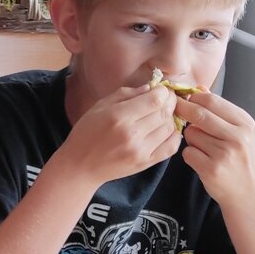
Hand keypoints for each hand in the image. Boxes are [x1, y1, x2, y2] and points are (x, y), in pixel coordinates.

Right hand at [61, 84, 181, 185]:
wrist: (80, 166)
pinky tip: (166, 130)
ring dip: (171, 118)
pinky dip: (174, 135)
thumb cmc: (86, 133)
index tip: (161, 90)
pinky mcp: (145, 163)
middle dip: (170, 102)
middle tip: (167, 99)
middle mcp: (131, 134)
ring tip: (163, 114)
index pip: (155, 100)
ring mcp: (140, 150)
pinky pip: (171, 146)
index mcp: (118, 116)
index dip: (163, 92)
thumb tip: (151, 88)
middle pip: (165, 112)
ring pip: (170, 128)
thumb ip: (126, 94)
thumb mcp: (99, 107)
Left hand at [174, 91, 254, 205]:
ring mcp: (224, 153)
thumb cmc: (238, 157)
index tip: (181, 97)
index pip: (211, 100)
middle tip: (174, 110)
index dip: (191, 97)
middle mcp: (237, 136)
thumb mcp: (237, 130)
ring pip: (190, 133)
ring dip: (190, 138)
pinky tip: (201, 160)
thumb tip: (198, 88)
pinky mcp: (211, 168)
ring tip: (203, 146)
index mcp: (244, 122)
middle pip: (198, 114)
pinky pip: (187, 152)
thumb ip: (218, 110)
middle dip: (182, 110)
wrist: (246, 190)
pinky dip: (190, 154)